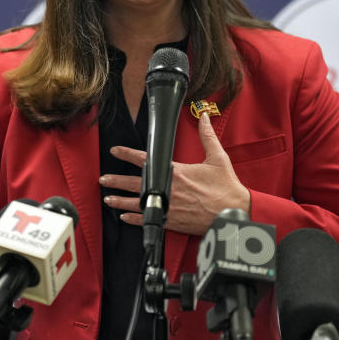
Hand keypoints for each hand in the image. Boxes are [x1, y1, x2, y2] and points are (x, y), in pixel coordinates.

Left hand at [99, 112, 249, 234]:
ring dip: (121, 201)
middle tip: (103, 179)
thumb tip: (204, 118)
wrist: (234, 212)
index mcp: (177, 172)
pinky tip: (125, 217)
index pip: (146, 160)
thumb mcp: (218, 158)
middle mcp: (169, 190)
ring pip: (138, 204)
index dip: (128, 154)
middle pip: (136, 183)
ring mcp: (169, 207)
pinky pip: (148, 220)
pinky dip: (135, 219)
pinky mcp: (173, 222)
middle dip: (117, 180)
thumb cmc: (227, 187)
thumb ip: (207, 136)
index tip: (115, 150)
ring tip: (108, 198)